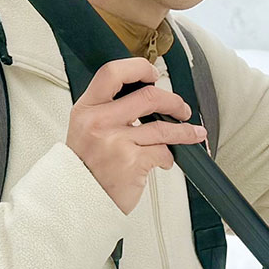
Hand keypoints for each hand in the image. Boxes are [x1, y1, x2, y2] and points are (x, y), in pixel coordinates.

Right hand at [66, 56, 207, 213]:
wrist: (76, 200)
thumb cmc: (85, 165)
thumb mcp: (85, 128)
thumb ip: (109, 109)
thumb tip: (146, 93)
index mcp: (87, 108)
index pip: (113, 72)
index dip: (139, 68)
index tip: (153, 74)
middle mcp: (99, 121)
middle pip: (149, 96)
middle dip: (174, 102)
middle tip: (181, 109)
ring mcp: (115, 141)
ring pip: (163, 126)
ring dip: (184, 130)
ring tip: (192, 133)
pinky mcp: (131, 162)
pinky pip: (162, 152)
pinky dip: (168, 157)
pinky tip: (164, 160)